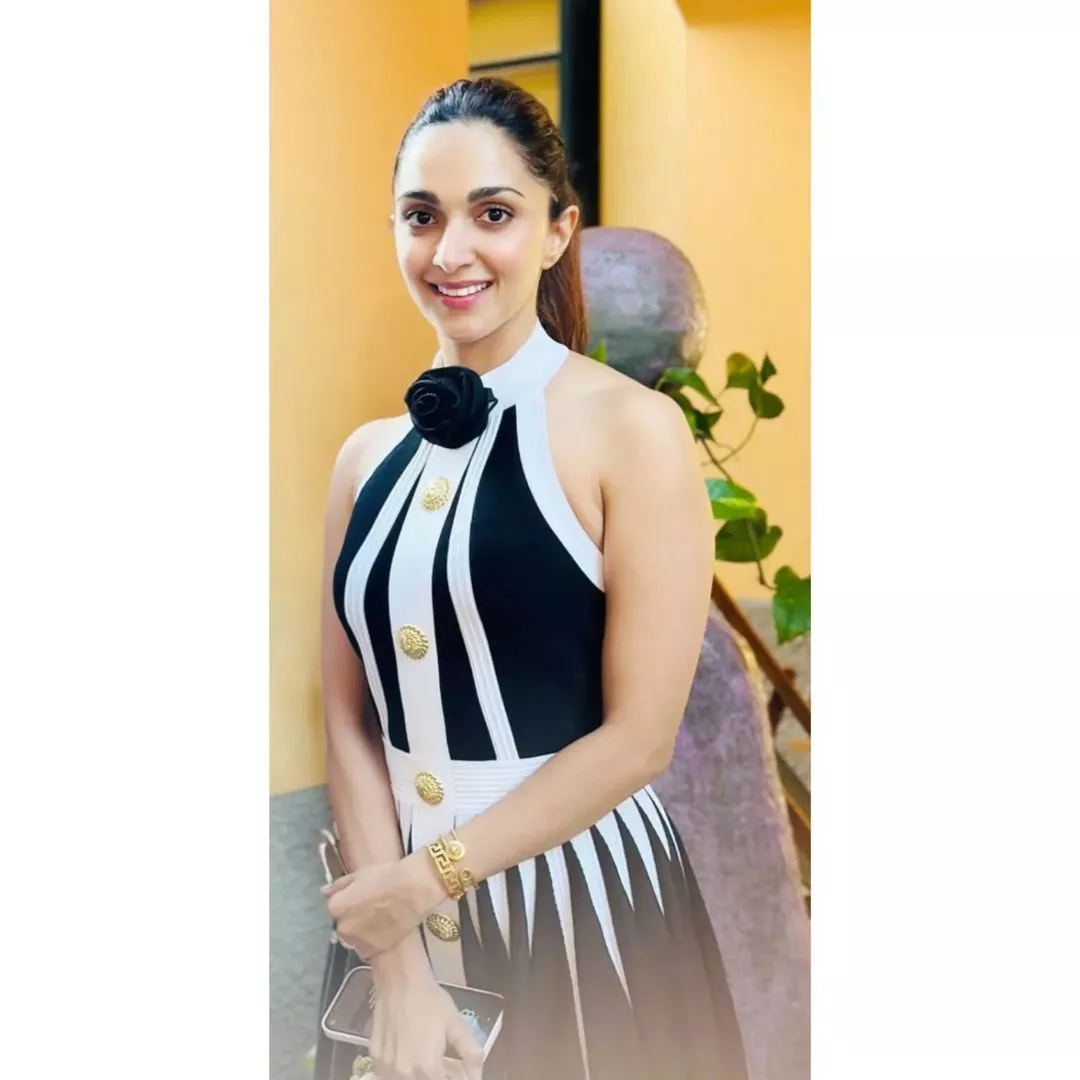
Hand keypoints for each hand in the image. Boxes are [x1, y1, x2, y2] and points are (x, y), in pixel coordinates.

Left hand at [322, 854, 442, 957]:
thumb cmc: (386, 876)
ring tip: (379, 920)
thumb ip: (339, 885)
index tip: (360, 897)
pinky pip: (366, 949)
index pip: (334, 908)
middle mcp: (343, 928)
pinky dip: (371, 943)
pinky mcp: (374, 951)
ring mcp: (358, 942)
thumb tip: (324, 892)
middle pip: (343, 925)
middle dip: (352, 919)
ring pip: (354, 939)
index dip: (348, 902)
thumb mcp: (360, 874)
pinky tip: (384, 931)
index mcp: (336, 907)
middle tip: (371, 908)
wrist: (413, 890)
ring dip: (361, 933)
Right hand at [369, 966, 485, 1079]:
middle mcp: (405, 1072)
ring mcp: (386, 1066)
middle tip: (442, 1059)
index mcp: (427, 1066)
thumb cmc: (431, 1000)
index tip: (455, 1068)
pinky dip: (401, 1068)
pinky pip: (389, 1072)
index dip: (453, 1076)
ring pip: (406, 1079)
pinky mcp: (375, 1057)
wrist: (401, 979)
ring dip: (418, 1072)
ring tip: (424, 1053)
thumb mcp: (456, 1024)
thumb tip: (476, 1076)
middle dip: (437, 1074)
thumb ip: (470, 1054)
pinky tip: (408, 1049)